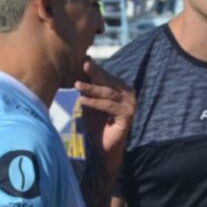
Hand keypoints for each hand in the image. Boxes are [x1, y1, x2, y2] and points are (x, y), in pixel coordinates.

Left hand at [75, 58, 135, 176]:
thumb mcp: (90, 103)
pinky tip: (82, 100)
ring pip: (108, 93)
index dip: (96, 69)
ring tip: (77, 84)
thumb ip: (88, 90)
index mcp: (121, 89)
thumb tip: (80, 71)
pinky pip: (109, 106)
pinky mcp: (128, 115)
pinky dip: (95, 103)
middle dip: (95, 73)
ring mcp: (130, 104)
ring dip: (92, 89)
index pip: (107, 76)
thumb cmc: (97, 124)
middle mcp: (128, 94)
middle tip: (84, 64)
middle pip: (109, 82)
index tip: (84, 59)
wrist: (104, 147)